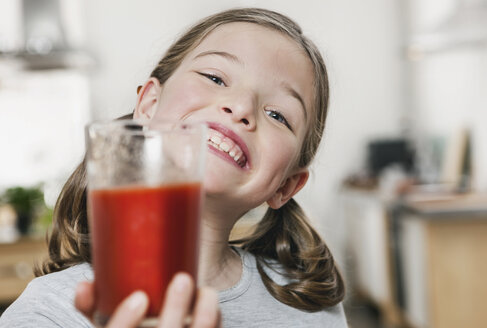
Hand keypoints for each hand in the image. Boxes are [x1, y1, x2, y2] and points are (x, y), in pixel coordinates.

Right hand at [75, 273, 220, 327]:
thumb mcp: (108, 326)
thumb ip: (94, 306)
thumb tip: (85, 283)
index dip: (125, 322)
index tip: (138, 298)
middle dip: (176, 310)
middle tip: (182, 278)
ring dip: (204, 314)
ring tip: (206, 291)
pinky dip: (214, 319)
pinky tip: (210, 302)